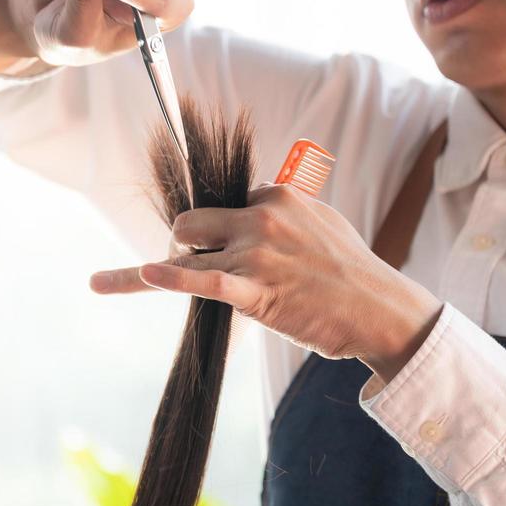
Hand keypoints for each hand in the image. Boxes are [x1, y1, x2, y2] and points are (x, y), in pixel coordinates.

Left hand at [89, 184, 444, 383]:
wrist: (380, 310)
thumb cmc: (348, 270)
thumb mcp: (319, 221)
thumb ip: (283, 211)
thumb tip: (255, 203)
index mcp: (275, 195)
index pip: (219, 204)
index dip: (215, 231)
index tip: (224, 249)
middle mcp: (262, 219)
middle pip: (190, 222)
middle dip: (184, 244)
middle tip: (196, 269)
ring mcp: (257, 254)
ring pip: (187, 252)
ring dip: (167, 268)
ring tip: (125, 279)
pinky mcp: (256, 291)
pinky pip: (203, 281)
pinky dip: (170, 278)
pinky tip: (144, 274)